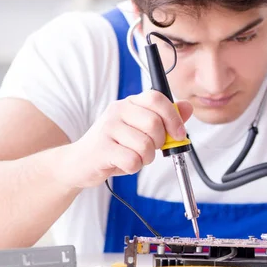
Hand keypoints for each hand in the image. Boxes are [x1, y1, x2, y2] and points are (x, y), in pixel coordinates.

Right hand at [59, 90, 192, 188]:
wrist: (79, 162)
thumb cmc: (115, 146)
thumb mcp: (141, 130)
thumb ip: (165, 119)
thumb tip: (187, 107)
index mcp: (130, 103)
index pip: (157, 98)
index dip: (173, 117)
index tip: (178, 134)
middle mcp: (117, 111)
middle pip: (154, 124)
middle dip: (159, 143)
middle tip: (150, 149)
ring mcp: (107, 128)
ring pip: (145, 145)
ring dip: (146, 158)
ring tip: (134, 157)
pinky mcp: (101, 148)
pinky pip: (133, 160)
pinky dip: (133, 167)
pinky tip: (123, 163)